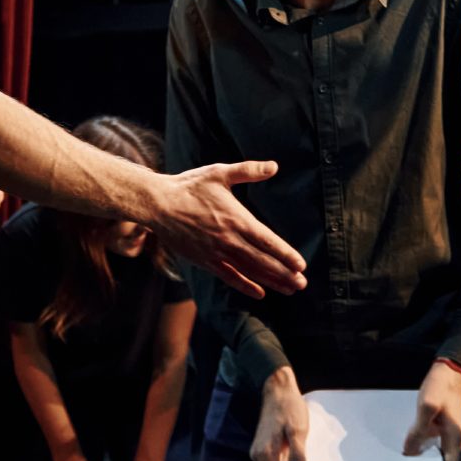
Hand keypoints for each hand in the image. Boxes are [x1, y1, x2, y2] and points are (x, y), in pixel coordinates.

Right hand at [147, 162, 306, 298]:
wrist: (158, 204)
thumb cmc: (190, 186)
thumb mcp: (219, 173)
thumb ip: (248, 171)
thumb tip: (274, 166)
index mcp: (236, 219)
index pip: (267, 241)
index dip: (285, 255)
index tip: (301, 265)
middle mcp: (229, 240)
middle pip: (262, 261)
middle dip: (284, 273)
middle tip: (302, 283)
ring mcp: (216, 253)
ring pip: (249, 272)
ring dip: (271, 281)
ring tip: (290, 289)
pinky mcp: (205, 261)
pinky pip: (229, 277)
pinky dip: (245, 286)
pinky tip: (259, 293)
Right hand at [250, 367, 309, 460]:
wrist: (277, 389)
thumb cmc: (289, 408)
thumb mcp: (298, 431)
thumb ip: (297, 456)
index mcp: (265, 454)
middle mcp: (258, 455)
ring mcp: (258, 450)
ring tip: (300, 455)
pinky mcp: (262, 444)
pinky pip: (272, 460)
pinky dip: (283, 459)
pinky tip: (294, 448)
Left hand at [403, 359, 460, 460]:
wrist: (450, 371)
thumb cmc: (441, 387)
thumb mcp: (427, 407)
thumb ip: (418, 431)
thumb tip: (409, 451)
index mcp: (455, 439)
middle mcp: (457, 441)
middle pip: (436, 458)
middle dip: (420, 457)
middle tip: (402, 456)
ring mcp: (452, 435)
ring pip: (433, 448)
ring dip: (420, 446)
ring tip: (404, 445)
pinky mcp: (446, 428)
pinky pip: (432, 439)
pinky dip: (421, 438)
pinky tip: (411, 435)